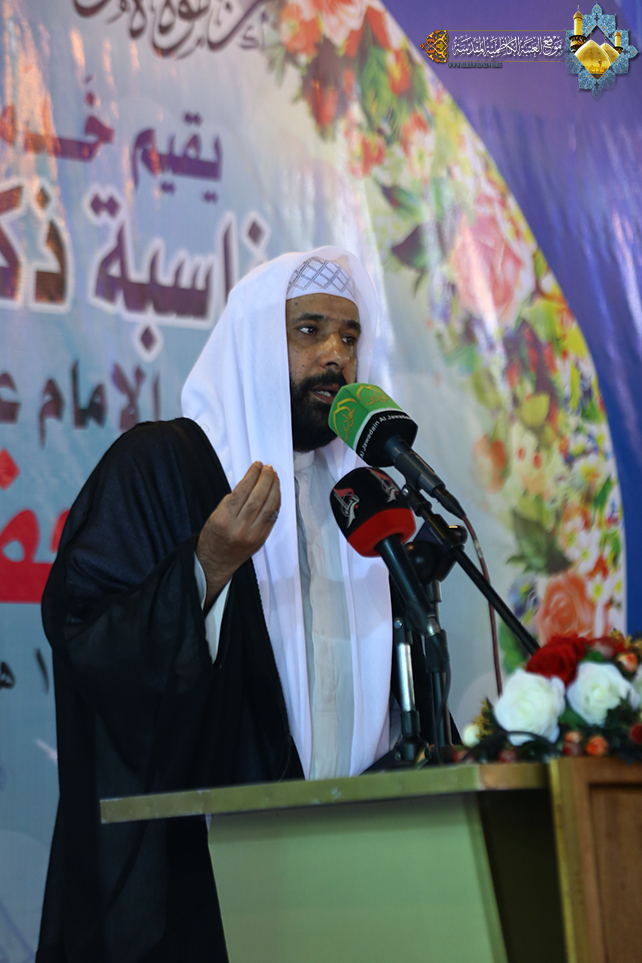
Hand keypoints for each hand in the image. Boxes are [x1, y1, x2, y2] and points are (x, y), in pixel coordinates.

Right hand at [196, 462, 279, 608]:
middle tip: (268, 468)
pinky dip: (276, 502)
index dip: (252, 475)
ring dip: (274, 488)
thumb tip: (252, 482)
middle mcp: (240, 527)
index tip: (256, 465)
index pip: (242, 491)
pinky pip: (273, 516)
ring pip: (269, 506)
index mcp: (224, 518)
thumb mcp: (216, 514)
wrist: (216, 561)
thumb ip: (233, 500)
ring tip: (274, 476)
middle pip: (258, 497)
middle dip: (266, 479)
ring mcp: (253, 534)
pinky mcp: (262, 538)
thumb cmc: (214, 535)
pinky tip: (276, 492)